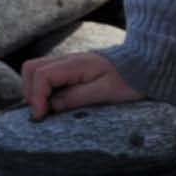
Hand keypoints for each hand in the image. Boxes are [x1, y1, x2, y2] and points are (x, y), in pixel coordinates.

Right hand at [22, 52, 143, 118]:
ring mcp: (68, 63)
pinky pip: (48, 75)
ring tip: (46, 110)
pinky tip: (54, 103)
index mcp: (75, 64)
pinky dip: (44, 88)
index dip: (36, 96)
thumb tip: (51, 106)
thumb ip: (76, 98)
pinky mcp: (72, 69)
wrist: (146, 65)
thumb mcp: (105, 93)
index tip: (41, 116)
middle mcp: (68, 59)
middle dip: (30, 92)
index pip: (41, 75)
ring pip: (37, 70)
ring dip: (35, 90)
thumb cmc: (129, 80)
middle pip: (32, 68)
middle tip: (42, 113)